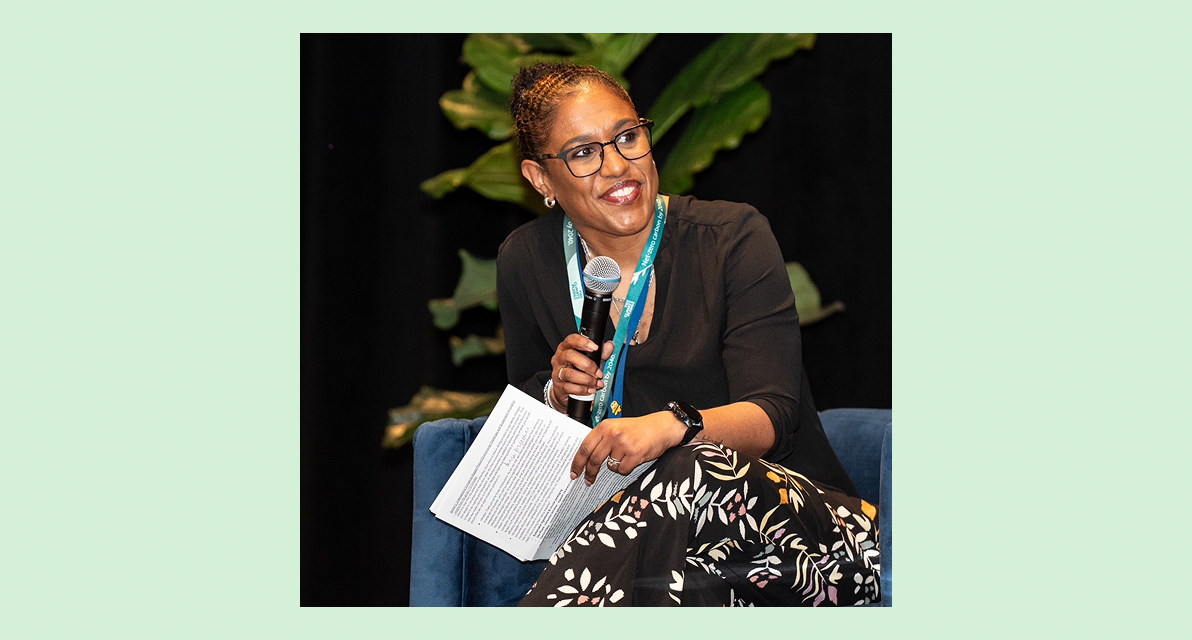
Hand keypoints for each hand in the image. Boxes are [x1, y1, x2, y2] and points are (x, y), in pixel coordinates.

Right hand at [549, 334, 613, 409]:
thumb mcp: (588, 359)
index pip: (571, 340)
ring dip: (587, 380)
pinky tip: (590, 390)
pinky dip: (583, 390)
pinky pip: (570, 388)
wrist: (564, 389)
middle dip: (588, 365)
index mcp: (566, 348)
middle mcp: (559, 358)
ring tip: (597, 383)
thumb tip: (609, 346)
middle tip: (599, 373)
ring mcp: (557, 372)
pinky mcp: (558, 386)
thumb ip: (600, 353)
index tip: (595, 348)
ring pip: (570, 374)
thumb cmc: (576, 370)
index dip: (583, 342)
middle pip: (570, 356)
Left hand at [570, 411, 687, 484]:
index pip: (585, 447)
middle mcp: (612, 434)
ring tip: (624, 458)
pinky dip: (625, 469)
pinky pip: (622, 470)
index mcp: (605, 426)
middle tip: (588, 480)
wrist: (662, 427)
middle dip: (590, 472)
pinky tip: (632, 460)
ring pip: (610, 466)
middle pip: (594, 459)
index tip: (574, 472)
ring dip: (615, 467)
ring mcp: (624, 444)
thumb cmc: (639, 428)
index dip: (577, 462)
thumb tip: (586, 458)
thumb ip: (602, 439)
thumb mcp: (617, 427)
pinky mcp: (635, 454)